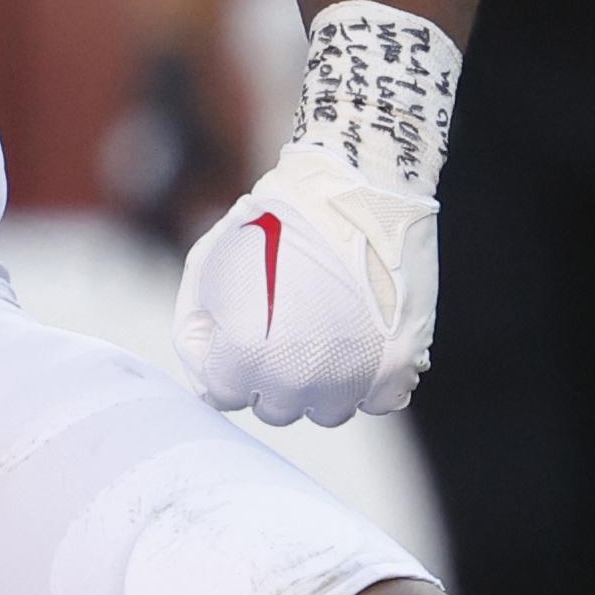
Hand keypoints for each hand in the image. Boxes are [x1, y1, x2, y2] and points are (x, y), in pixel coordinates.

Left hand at [172, 0, 459, 425]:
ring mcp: (352, 373)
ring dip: (321, 382)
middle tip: (286, 326)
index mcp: (245, 352)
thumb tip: (205, 383)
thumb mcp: (209, 263)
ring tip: (324, 330)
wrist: (354, 182)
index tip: (246, 325)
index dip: (229, 359)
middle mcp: (298, 375)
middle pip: (277, 409)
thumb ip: (195, 328)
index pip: (225, 396)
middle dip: (273, 374)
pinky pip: (378, 401)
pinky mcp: (399, 363)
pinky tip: (360, 341)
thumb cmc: (273, 218)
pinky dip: (368, 381)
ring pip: (328, 412)